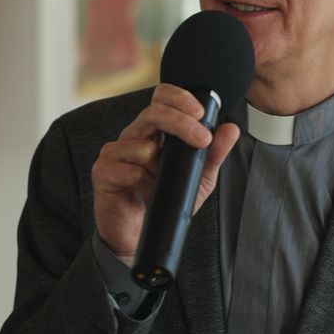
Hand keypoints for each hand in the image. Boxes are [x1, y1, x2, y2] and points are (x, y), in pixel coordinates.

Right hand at [90, 84, 240, 260]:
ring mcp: (115, 152)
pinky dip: (143, 183)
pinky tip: (147, 192)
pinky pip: (127, 170)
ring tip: (163, 183)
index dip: (180, 98)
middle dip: (181, 123)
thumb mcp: (197, 178)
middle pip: (153, 112)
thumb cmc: (162, 200)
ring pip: (142, 145)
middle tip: (202, 140)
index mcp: (154, 131)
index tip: (201, 113)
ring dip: (159, 166)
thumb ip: (214, 154)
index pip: (162, 98)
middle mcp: (133, 136)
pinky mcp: (103, 171)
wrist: (136, 235)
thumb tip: (231, 129)